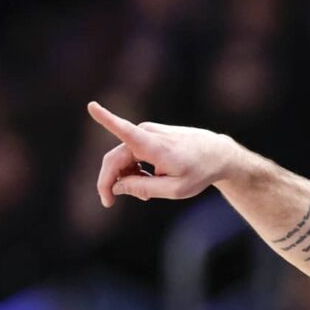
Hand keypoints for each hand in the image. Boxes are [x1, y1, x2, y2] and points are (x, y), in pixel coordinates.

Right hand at [87, 101, 239, 206]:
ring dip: (126, 177)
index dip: (107, 120)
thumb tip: (117, 186)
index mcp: (154, 146)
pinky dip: (133, 170)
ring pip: (121, 158)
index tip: (92, 106)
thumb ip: (144, 188)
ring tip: (145, 194)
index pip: (126, 131)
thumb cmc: (199, 172)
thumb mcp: (175, 189)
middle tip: (108, 202)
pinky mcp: (147, 134)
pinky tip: (147, 180)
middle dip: (109, 181)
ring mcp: (146, 131)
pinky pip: (129, 154)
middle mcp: (147, 133)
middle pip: (114, 159)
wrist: (217, 154)